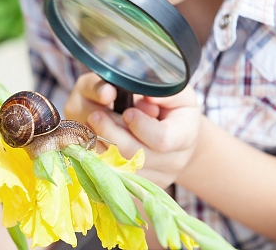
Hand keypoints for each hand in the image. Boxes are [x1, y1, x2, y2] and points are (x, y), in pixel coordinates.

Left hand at [64, 72, 203, 187]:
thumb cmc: (174, 107)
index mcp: (184, 137)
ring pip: (120, 167)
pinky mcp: (138, 184)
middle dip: (110, 133)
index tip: (128, 111)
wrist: (178, 135)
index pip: (161, 139)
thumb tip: (144, 99)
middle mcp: (173, 162)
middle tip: (96, 115)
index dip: (140, 126)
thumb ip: (160, 91)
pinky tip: (93, 140)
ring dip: (100, 145)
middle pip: (134, 155)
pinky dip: (99, 157)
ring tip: (91, 126)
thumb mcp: (174, 91)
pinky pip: (113, 175)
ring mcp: (156, 178)